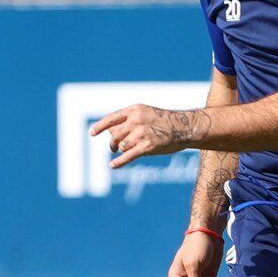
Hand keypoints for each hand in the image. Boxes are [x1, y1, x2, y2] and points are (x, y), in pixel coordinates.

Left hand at [89, 104, 203, 168]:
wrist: (185, 127)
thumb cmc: (166, 122)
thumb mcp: (147, 114)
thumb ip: (130, 121)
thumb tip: (111, 134)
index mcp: (135, 110)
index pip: (112, 118)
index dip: (100, 126)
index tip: (92, 133)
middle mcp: (136, 120)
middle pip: (115, 135)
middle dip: (112, 143)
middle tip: (113, 148)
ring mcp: (142, 134)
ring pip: (122, 146)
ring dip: (122, 150)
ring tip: (127, 151)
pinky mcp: (148, 146)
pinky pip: (128, 156)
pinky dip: (119, 162)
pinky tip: (113, 166)